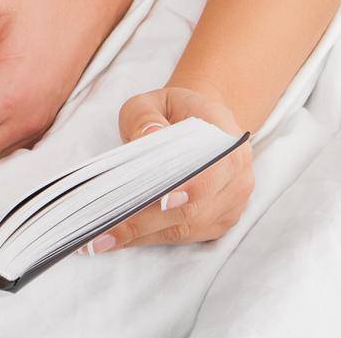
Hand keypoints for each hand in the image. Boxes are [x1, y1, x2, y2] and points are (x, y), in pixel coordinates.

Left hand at [78, 82, 253, 254]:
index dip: (193, 186)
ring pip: (186, 228)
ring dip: (143, 235)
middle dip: (148, 220)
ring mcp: (231, 205)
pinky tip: (118, 239)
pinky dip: (149, 239)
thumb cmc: (174, 112)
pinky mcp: (217, 224)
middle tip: (107, 228)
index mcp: (228, 139)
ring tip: (102, 238)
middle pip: (195, 207)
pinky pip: (184, 238)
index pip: (217, 166)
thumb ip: (147, 116)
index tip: (163, 199)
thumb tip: (147, 137)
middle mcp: (237, 176)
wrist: (199, 124)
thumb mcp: (155, 101)